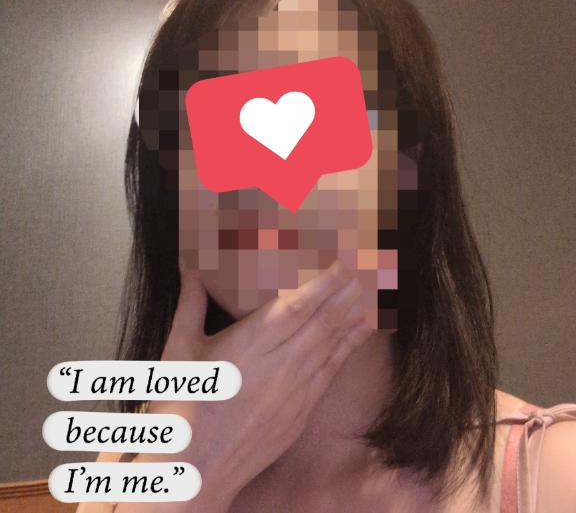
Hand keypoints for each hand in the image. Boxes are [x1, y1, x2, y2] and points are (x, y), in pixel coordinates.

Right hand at [146, 259, 369, 508]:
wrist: (194, 471)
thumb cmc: (182, 408)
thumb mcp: (179, 350)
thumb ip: (189, 304)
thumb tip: (188, 268)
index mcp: (250, 344)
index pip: (297, 306)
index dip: (324, 283)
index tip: (341, 263)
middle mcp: (279, 364)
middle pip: (323, 322)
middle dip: (345, 293)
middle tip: (363, 269)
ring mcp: (294, 390)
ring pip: (332, 345)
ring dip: (352, 316)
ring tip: (368, 291)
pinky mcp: (300, 412)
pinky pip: (331, 372)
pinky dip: (348, 348)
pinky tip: (361, 331)